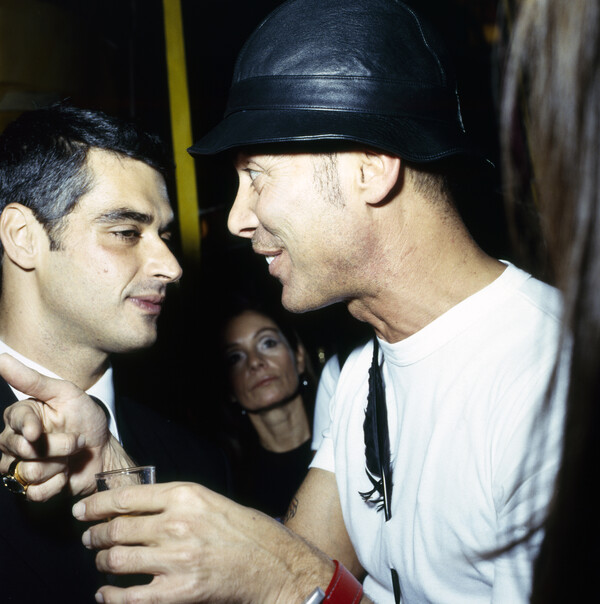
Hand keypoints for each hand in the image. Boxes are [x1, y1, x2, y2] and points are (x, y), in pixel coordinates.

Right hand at [0, 353, 127, 498]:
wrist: (103, 450)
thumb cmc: (85, 418)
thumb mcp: (65, 393)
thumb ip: (32, 380)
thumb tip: (1, 358)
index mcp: (21, 416)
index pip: (14, 421)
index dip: (27, 427)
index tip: (36, 432)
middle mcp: (14, 441)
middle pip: (23, 449)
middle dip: (58, 445)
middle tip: (76, 440)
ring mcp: (21, 466)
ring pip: (29, 472)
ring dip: (60, 464)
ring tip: (70, 457)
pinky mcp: (31, 488)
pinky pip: (35, 492)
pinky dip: (57, 484)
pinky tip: (65, 474)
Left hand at [74, 482, 335, 603]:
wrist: (269, 562)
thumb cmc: (240, 529)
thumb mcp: (207, 499)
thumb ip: (172, 500)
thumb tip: (130, 505)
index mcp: (185, 495)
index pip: (125, 497)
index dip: (96, 504)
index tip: (81, 509)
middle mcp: (177, 524)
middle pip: (117, 528)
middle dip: (94, 534)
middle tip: (88, 537)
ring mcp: (177, 559)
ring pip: (116, 560)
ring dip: (100, 562)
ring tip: (100, 561)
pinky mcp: (178, 592)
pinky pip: (129, 596)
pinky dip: (110, 596)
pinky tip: (106, 594)